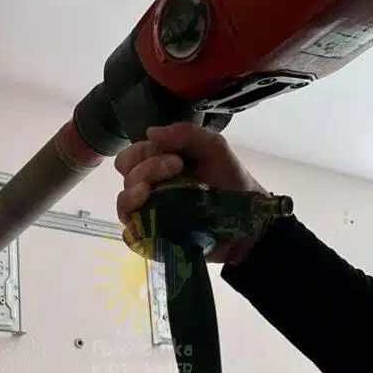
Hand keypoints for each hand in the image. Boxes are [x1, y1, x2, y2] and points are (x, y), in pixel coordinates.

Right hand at [114, 122, 266, 263]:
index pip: (130, 157)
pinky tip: (147, 220)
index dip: (143, 153)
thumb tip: (149, 132)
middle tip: (176, 168)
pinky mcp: (156, 240)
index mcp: (157, 165)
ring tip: (149, 192)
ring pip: (124, 205)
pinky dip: (134, 228)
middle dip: (144, 170)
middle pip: (125, 178)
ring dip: (133, 194)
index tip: (175, 157)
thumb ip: (187, 133)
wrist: (249, 219)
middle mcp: (149, 189)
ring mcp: (151, 215)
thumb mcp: (214, 148)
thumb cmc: (230, 181)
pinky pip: (132, 236)